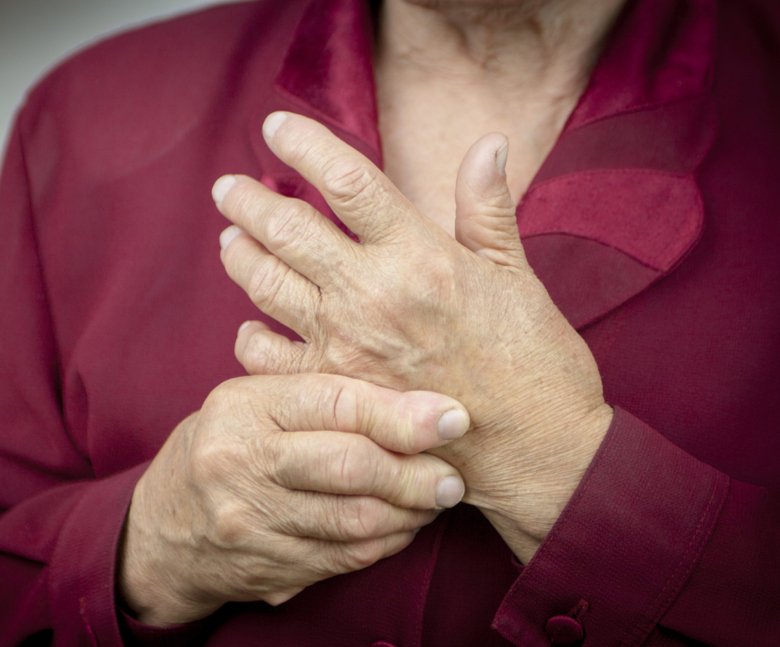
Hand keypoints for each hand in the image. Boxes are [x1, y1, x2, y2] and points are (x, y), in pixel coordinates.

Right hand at [119, 374, 467, 624]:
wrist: (164, 526)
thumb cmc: (229, 445)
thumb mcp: (257, 402)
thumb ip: (322, 396)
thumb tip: (417, 402)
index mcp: (246, 406)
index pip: (337, 403)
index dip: (403, 414)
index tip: (454, 419)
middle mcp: (242, 461)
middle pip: (351, 467)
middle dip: (415, 474)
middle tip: (452, 477)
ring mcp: (251, 521)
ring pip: (354, 520)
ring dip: (409, 512)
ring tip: (435, 498)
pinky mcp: (267, 566)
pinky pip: (345, 557)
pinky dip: (386, 542)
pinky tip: (403, 525)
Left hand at [214, 112, 612, 558]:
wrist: (536, 448)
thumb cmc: (533, 361)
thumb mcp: (515, 275)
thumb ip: (488, 208)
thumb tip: (488, 143)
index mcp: (419, 255)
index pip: (346, 180)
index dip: (305, 144)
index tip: (277, 126)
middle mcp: (372, 294)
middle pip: (288, 228)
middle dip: (249, 200)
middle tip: (228, 187)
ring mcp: (346, 347)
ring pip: (266, 285)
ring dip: (240, 256)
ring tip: (230, 240)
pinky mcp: (335, 393)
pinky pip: (267, 358)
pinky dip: (251, 338)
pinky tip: (249, 326)